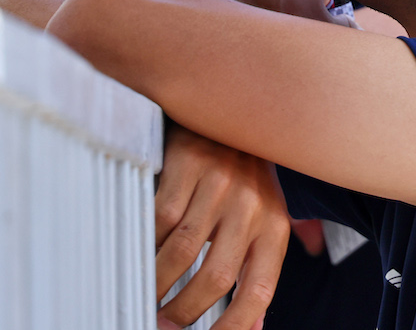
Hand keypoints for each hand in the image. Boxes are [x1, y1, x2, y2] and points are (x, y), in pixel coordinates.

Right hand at [155, 125, 290, 329]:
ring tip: (148, 296)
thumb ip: (258, 268)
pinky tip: (141, 254)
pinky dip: (147, 244)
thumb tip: (253, 325)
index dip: (232, 328)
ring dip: (159, 284)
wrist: (230, 107)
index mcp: (274, 226)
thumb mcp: (263, 218)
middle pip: (215, 278)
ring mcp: (220, 183)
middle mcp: (252, 205)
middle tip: (164, 323)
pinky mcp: (189, 163)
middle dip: (185, 311)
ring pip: (182, 252)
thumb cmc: (244, 175)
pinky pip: (160, 218)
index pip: (257, 292)